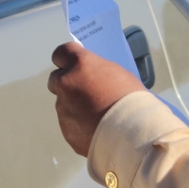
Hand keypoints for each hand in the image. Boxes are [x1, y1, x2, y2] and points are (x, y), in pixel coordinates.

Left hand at [48, 42, 145, 156]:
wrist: (133, 134)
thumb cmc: (131, 99)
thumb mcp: (118, 74)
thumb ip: (97, 73)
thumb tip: (90, 78)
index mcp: (80, 65)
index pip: (61, 53)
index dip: (66, 59)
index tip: (73, 64)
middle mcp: (66, 84)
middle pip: (56, 79)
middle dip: (67, 83)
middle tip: (84, 91)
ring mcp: (63, 109)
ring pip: (63, 103)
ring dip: (74, 106)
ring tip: (96, 115)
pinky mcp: (66, 130)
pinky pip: (69, 123)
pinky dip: (79, 124)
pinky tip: (96, 129)